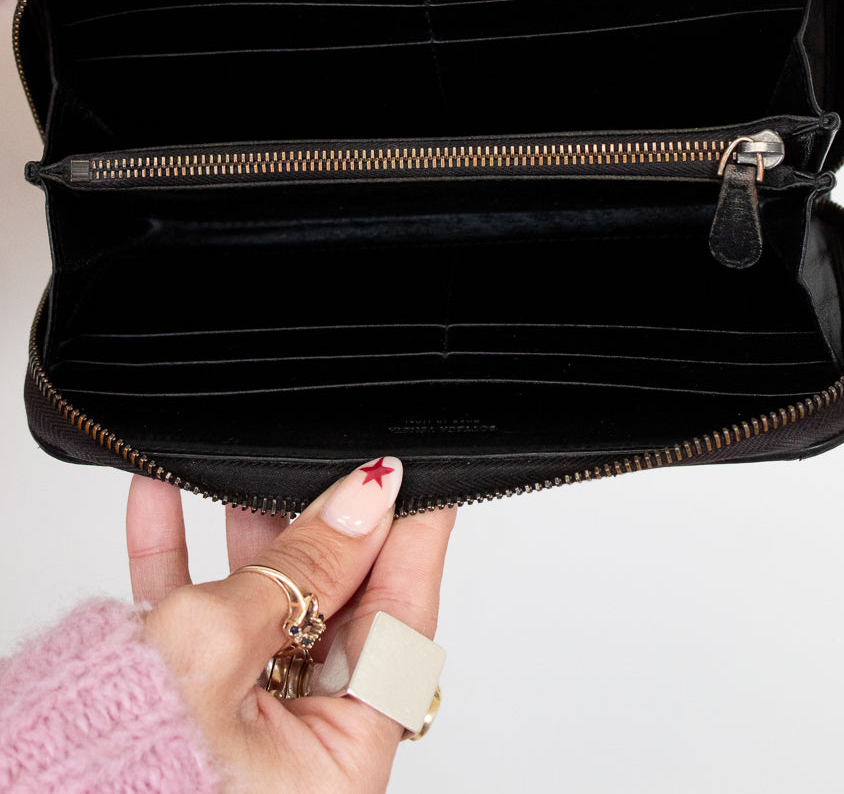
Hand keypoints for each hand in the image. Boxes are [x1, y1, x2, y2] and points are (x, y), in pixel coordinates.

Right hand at [126, 460, 454, 793]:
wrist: (19, 793)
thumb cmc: (118, 775)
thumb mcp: (219, 650)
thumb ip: (300, 571)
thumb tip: (362, 502)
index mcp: (337, 764)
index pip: (399, 625)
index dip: (413, 543)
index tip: (423, 480)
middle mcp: (294, 750)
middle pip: (335, 611)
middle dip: (327, 529)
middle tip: (335, 463)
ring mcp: (236, 726)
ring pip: (263, 606)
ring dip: (248, 532)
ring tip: (247, 467)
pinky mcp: (177, 707)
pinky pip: (193, 618)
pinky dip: (180, 555)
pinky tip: (163, 497)